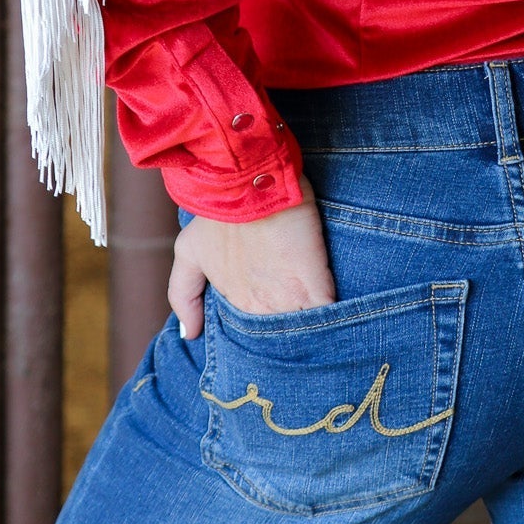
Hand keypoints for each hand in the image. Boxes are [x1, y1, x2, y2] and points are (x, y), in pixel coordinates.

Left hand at [168, 176, 335, 337]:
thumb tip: (188, 334)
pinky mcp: (315, 284)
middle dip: (289, 339)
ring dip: (312, 332)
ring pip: (304, 330)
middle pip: (281, 336)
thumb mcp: (190, 249)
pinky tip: (339, 321)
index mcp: (236, 301)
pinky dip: (334, 318)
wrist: (249, 184)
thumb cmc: (218, 213)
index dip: (265, 335)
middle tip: (298, 335)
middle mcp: (261, 307)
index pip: (254, 334)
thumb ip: (184, 294)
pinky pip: (327, 314)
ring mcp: (288, 298)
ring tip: (323, 333)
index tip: (271, 333)